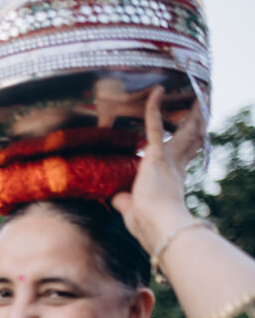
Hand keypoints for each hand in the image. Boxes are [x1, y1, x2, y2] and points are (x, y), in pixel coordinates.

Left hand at [111, 87, 204, 251]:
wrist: (159, 226)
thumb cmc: (148, 224)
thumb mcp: (132, 210)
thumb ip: (124, 200)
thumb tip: (115, 198)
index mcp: (173, 178)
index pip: (186, 154)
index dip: (191, 141)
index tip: (196, 133)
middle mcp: (176, 166)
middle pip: (191, 137)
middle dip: (197, 121)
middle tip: (202, 104)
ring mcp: (168, 159)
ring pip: (183, 128)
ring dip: (189, 111)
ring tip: (196, 94)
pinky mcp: (157, 155)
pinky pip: (153, 125)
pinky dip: (153, 108)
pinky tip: (156, 91)